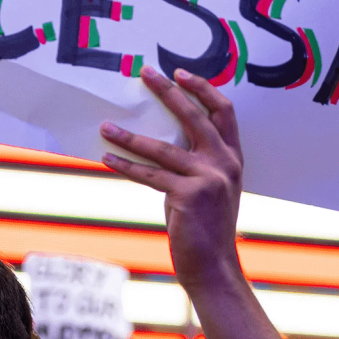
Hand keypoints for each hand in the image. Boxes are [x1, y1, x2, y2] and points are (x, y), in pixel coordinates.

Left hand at [100, 67, 243, 293]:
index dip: (202, 89)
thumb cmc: (204, 225)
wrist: (213, 266)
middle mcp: (225, 163)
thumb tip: (156, 137)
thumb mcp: (208, 186)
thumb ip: (194, 161)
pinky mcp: (190, 196)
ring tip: (106, 126)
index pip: (223, 111)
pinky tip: (107, 158)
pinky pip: (150, 175)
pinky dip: (126, 165)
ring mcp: (209, 179)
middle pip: (194, 117)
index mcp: (232, 158)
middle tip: (146, 73)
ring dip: (130, 136)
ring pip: (163, 147)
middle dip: (168, 92)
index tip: (179, 73)